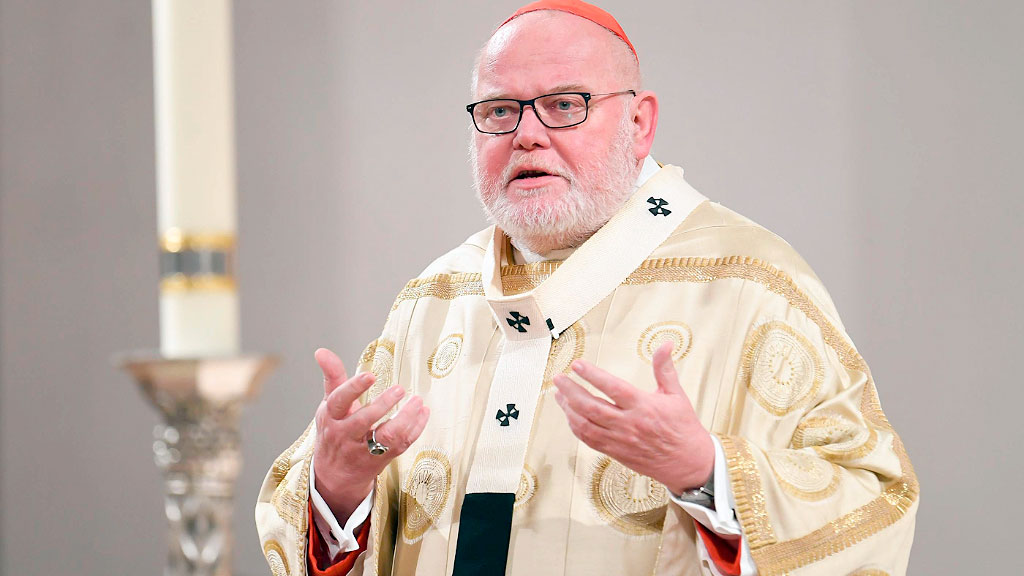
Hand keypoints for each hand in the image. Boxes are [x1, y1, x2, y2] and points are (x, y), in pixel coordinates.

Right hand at [312, 348, 429, 521]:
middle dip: (382, 405)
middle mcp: (345, 435)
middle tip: (400, 389)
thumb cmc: (334, 431)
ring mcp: (363, 450)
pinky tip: (423, 413)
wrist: (334, 475)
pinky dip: (415, 429)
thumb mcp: (329, 405)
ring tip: (418, 402)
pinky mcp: (380, 460)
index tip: (370, 375)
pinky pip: (400, 445)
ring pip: (386, 437)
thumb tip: (321, 351)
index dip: (354, 388)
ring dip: (405, 419)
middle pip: (363, 421)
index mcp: (331, 417)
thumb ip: (333, 377)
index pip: (339, 401)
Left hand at [552, 341, 713, 493]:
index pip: (613, 388)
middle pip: (592, 407)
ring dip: (568, 409)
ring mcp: (620, 440)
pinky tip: (570, 415)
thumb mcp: (676, 394)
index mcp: (643, 406)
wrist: (688, 463)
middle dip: (571, 391)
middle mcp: (629, 424)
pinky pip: (589, 440)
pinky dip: (576, 427)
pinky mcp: (616, 452)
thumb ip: (664, 368)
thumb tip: (665, 344)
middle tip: (558, 378)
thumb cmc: (683, 428)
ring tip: (559, 395)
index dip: (593, 376)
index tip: (577, 365)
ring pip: (586, 425)